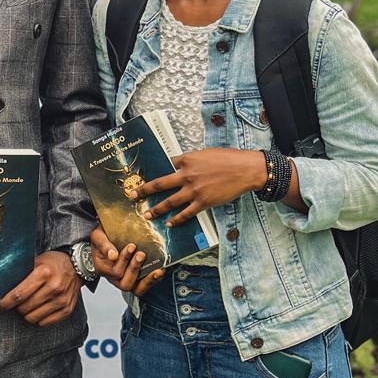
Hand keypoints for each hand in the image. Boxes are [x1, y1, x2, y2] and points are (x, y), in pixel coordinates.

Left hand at [0, 251, 80, 326]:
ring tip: (27, 305)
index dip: (5, 303)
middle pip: (24, 308)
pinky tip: (37, 309)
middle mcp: (54, 287)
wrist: (77, 266)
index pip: (19, 294)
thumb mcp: (37, 261)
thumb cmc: (54, 263)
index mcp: (44, 273)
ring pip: (33, 318)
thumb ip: (21, 273)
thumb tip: (0, 286)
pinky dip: (37, 318)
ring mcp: (62, 300)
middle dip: (16, 307)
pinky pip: (44, 323)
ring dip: (26, 314)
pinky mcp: (67, 310)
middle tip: (15, 302)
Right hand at [89, 226, 164, 296]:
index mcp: (103, 269)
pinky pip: (144, 286)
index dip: (125, 260)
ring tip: (158, 270)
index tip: (132, 246)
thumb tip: (113, 256)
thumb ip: (104, 245)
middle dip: (135, 269)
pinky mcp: (135, 279)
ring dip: (148, 280)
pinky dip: (153, 280)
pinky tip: (160, 271)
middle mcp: (113, 278)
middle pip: (125, 284)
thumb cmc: (101, 236)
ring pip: (136, 290)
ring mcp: (124, 280)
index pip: (115, 271)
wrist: (105, 236)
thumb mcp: (98, 237)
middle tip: (141, 254)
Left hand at [132, 148, 266, 226]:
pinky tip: (170, 224)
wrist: (244, 169)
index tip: (145, 175)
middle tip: (132, 196)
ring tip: (147, 215)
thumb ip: (190, 159)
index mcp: (186, 160)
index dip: (156, 169)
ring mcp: (194, 190)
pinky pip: (186, 213)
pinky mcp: (203, 202)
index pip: (166, 164)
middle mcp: (186, 175)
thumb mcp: (205, 153)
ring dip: (156, 209)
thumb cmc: (227, 158)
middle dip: (144, 191)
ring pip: (169, 202)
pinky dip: (177, 220)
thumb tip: (179, 164)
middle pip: (160, 184)